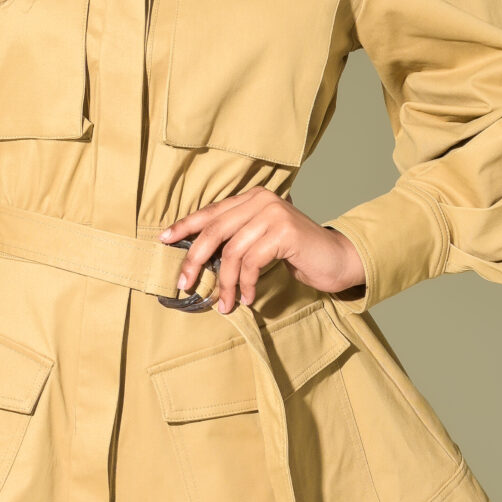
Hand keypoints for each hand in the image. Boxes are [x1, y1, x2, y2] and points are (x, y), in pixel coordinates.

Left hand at [158, 191, 365, 313]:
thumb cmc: (297, 254)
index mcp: (252, 198)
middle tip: (185, 285)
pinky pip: (251, 262)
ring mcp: (273, 214)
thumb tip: (198, 258)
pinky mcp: (284, 232)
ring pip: (232, 252)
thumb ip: (237, 239)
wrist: (338, 259)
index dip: (185, 226)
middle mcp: (261, 200)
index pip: (211, 212)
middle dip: (194, 260)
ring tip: (225, 304)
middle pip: (215, 230)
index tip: (164, 240)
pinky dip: (245, 284)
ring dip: (224, 283)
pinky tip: (247, 298)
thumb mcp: (262, 241)